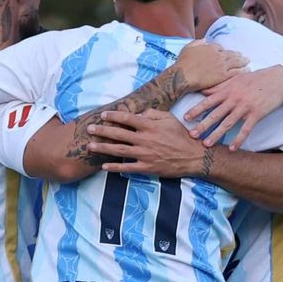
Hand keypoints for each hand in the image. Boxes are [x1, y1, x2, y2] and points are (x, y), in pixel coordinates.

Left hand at [85, 109, 203, 176]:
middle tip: (89, 129)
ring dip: (103, 148)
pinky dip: (115, 167)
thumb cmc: (181, 136)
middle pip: (119, 134)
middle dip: (102, 131)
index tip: (102, 115)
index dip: (113, 116)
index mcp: (150, 126)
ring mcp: (145, 155)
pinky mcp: (147, 168)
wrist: (193, 157)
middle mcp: (145, 139)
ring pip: (119, 150)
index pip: (127, 118)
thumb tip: (138, 113)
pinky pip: (128, 167)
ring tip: (90, 146)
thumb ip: (153, 113)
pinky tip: (104, 166)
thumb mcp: (169, 119)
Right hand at [174, 42, 247, 94]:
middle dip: (238, 55)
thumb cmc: (183, 63)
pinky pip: (236, 72)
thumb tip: (205, 40)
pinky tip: (248, 70)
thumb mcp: (188, 47)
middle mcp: (219, 55)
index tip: (226, 53)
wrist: (183, 76)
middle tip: (243, 56)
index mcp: (211, 47)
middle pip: (231, 54)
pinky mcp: (223, 76)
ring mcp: (222, 65)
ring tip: (248, 61)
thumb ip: (198, 42)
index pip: (220, 48)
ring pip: (236, 62)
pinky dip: (243, 71)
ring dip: (243, 61)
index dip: (224, 51)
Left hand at [183, 65, 282, 148]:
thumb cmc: (255, 79)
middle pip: (215, 114)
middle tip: (191, 136)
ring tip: (207, 144)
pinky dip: (239, 139)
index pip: (209, 101)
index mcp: (228, 90)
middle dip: (202, 125)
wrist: (278, 79)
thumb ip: (220, 86)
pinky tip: (232, 148)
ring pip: (228, 123)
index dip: (196, 110)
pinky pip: (246, 129)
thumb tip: (203, 90)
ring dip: (217, 134)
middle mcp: (234, 99)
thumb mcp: (236, 79)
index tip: (185, 118)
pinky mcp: (256, 114)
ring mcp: (245, 107)